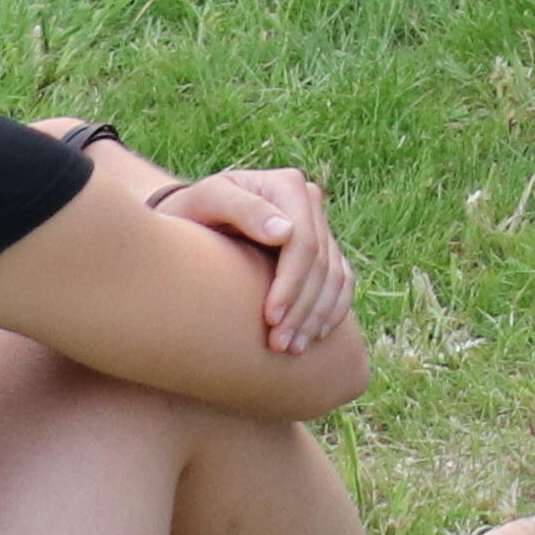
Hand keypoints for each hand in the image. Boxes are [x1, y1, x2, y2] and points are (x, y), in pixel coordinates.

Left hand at [155, 166, 355, 354]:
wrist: (193, 218)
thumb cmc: (193, 211)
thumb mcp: (207, 201)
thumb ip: (243, 208)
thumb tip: (285, 231)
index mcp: (288, 186)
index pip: (303, 241)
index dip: (292, 283)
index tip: (270, 319)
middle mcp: (309, 201)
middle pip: (321, 262)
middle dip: (303, 307)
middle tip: (280, 346)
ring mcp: (318, 224)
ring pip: (335, 274)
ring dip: (319, 315)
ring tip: (294, 348)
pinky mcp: (321, 247)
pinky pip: (342, 278)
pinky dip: (334, 308)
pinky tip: (317, 334)